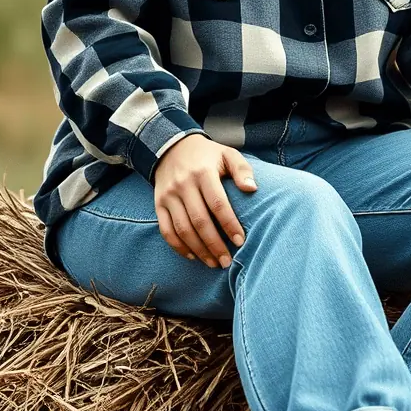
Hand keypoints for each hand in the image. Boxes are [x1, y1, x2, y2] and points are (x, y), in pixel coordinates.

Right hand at [153, 134, 257, 267]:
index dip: (229, 224)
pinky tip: (193, 256)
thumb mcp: (227, 154)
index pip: (217, 203)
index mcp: (203, 173)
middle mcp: (183, 185)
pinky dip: (178, 246)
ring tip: (213, 263)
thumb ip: (242, 170)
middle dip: (215, 244)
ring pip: (182, 229)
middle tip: (227, 261)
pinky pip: (166, 230)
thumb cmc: (207, 156)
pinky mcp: (158, 204)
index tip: (240, 241)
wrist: (170, 147)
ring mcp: (168, 196)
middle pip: (199, 221)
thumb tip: (252, 189)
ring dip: (198, 250)